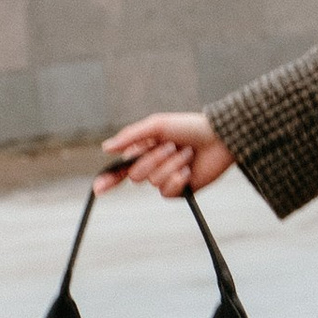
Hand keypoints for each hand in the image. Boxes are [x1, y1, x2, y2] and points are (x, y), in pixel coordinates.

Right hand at [97, 110, 234, 200]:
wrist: (219, 138)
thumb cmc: (189, 127)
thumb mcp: (157, 126)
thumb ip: (131, 136)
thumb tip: (105, 148)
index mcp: (143, 150)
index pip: (120, 169)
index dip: (108, 180)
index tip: (98, 188)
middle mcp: (153, 166)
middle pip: (135, 175)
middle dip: (153, 160)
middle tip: (171, 146)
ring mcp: (166, 179)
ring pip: (153, 182)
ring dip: (170, 165)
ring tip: (186, 153)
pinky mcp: (181, 190)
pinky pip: (167, 192)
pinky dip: (178, 179)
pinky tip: (189, 170)